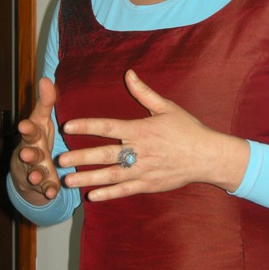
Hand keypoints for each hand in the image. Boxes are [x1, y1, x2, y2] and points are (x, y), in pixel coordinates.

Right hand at [10, 77, 60, 201]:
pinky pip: (46, 188)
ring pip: (34, 172)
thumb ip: (45, 103)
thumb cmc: (38, 140)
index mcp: (33, 136)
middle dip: (27, 153)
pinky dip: (48, 190)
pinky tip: (53, 192)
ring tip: (36, 175)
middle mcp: (31, 153)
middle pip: (28, 153)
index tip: (24, 125)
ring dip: (35, 174)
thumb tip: (46, 78)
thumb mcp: (42, 121)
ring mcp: (35, 170)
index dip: (27, 129)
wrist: (28, 169)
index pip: (29, 131)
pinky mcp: (43, 184)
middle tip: (25, 153)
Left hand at [59, 69, 248, 201]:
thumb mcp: (166, 107)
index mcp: (140, 130)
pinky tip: (92, 196)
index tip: (68, 125)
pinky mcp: (149, 185)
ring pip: (111, 175)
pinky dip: (108, 194)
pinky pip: (125, 190)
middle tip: (60, 159)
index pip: (108, 127)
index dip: (87, 126)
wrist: (207, 156)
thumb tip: (129, 73)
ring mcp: (143, 170)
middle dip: (81, 157)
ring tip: (68, 180)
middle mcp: (139, 151)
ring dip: (88, 178)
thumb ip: (144, 92)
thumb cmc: (188, 129)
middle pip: (105, 155)